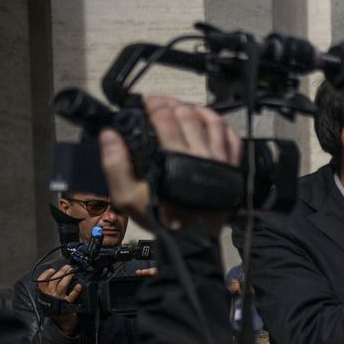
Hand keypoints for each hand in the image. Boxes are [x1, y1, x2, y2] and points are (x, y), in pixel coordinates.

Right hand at [35, 266, 83, 333]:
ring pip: (62, 286)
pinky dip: (75, 290)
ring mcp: (58, 300)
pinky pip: (71, 296)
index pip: (41, 282)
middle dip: (61, 273)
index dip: (46, 275)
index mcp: (44, 295)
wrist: (61, 324)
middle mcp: (50, 296)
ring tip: (72, 273)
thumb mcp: (50, 299)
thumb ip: (51, 289)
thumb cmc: (56, 309)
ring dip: (67, 278)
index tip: (52, 270)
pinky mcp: (67, 305)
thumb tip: (58, 277)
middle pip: (54, 281)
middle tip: (67, 267)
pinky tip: (79, 286)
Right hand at [100, 94, 243, 232]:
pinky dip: (222, 127)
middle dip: (173, 104)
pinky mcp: (233, 171)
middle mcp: (202, 157)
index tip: (146, 102)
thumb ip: (115, 166)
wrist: (191, 241)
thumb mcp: (128, 197)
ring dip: (197, 110)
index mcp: (176, 160)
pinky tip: (211, 122)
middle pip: (189, 117)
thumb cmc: (160, 218)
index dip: (155, 105)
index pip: (166, 120)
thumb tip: (109, 135)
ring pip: (214, 123)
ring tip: (184, 107)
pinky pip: (234, 141)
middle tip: (161, 103)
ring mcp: (221, 163)